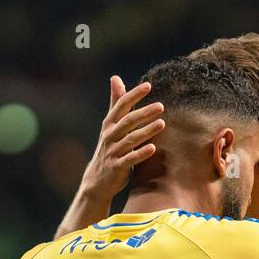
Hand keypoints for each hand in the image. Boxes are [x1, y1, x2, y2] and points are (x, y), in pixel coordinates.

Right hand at [78, 76, 165, 202]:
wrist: (97, 180)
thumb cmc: (109, 148)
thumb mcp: (110, 125)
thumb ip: (115, 103)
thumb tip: (115, 78)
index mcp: (110, 124)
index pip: (121, 105)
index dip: (134, 95)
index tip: (148, 85)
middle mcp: (110, 136)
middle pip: (127, 121)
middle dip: (144, 113)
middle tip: (161, 106)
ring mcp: (113, 152)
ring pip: (130, 139)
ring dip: (146, 131)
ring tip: (161, 124)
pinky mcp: (117, 167)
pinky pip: (130, 159)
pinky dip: (141, 154)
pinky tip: (153, 148)